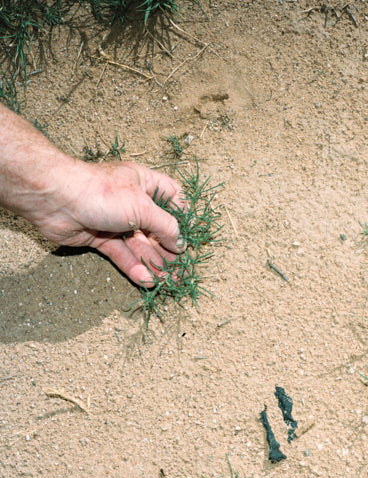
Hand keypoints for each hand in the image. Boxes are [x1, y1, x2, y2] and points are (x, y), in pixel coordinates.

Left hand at [32, 160, 186, 286]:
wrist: (54, 199)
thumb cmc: (101, 192)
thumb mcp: (142, 207)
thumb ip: (166, 227)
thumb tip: (181, 244)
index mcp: (145, 184)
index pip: (173, 197)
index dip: (184, 215)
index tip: (191, 235)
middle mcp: (132, 201)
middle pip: (158, 228)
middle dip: (170, 249)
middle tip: (182, 268)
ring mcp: (116, 221)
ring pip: (141, 245)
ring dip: (155, 263)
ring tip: (169, 281)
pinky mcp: (101, 238)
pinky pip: (122, 254)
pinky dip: (134, 267)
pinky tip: (146, 280)